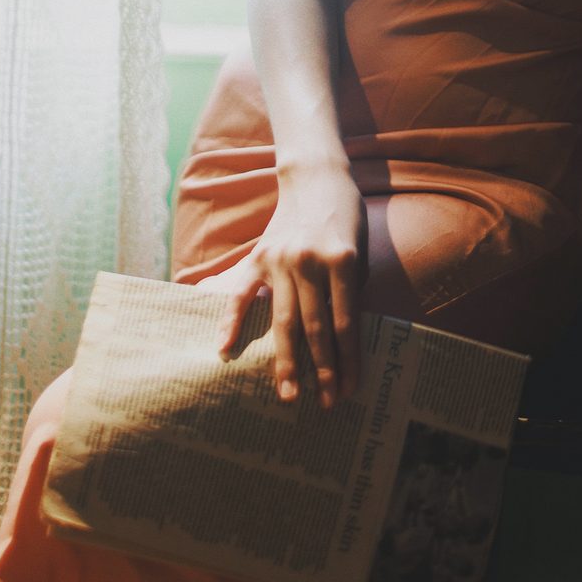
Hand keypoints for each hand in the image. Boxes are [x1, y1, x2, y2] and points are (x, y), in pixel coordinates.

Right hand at [210, 165, 367, 409]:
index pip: (345, 323)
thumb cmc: (346, 219)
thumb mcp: (358, 253)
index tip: (350, 389)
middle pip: (315, 327)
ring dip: (286, 360)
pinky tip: (223, 349)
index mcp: (341, 261)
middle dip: (321, 369)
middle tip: (325, 403)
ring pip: (283, 319)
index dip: (348, 359)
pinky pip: (241, 293)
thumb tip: (341, 341)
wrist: (316, 178)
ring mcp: (280, 259)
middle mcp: (308, 262)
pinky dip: (231, 321)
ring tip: (289, 394)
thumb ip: (347, 292)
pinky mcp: (259, 256)